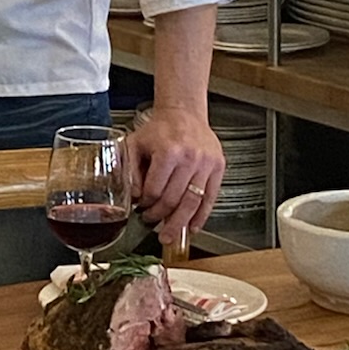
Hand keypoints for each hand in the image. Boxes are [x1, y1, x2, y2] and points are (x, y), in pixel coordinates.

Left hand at [126, 106, 224, 249]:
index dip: (146, 205)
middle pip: (174, 200)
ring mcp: (206, 164)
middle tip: (154, 227)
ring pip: (193, 203)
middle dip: (161, 218)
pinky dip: (202, 216)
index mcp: (168, 151)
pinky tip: (193, 226)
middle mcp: (190, 158)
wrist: (184, 113)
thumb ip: (131, 170)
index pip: (155, 190)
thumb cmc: (160, 129)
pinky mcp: (218, 167)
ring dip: (180, 223)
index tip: (142, 209)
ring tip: (171, 236)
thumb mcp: (136, 144)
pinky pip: (210, 198)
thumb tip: (134, 197)